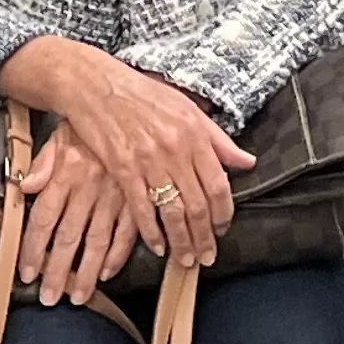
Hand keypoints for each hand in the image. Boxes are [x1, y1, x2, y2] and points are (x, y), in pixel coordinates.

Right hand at [0, 36, 248, 272]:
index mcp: (195, 133)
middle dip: (205, 238)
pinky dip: (151, 232)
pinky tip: (157, 246)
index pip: (219, 185)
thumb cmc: (142, 93)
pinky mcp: (123, 169)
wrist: (96, 85)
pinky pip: (142, 209)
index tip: (222, 229)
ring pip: (172, 213)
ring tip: (186, 259)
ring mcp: (148, 160)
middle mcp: (175, 149)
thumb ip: (218, 139)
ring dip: (181, 242)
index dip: (224, 214)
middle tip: (207, 256)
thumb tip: (247, 162)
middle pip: (198, 206)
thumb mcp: (187, 107)